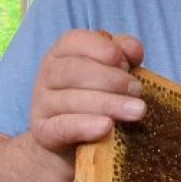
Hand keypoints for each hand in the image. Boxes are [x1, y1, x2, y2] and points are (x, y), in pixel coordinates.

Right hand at [30, 30, 145, 158]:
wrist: (80, 140)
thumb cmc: (102, 94)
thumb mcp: (115, 69)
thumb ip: (124, 53)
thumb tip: (132, 49)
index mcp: (62, 52)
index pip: (75, 40)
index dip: (101, 48)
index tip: (126, 62)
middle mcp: (47, 74)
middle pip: (73, 70)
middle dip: (110, 79)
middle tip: (137, 91)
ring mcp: (42, 104)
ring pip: (70, 100)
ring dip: (108, 104)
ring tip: (136, 111)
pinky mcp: (43, 132)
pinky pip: (61, 127)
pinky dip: (85, 126)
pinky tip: (107, 126)